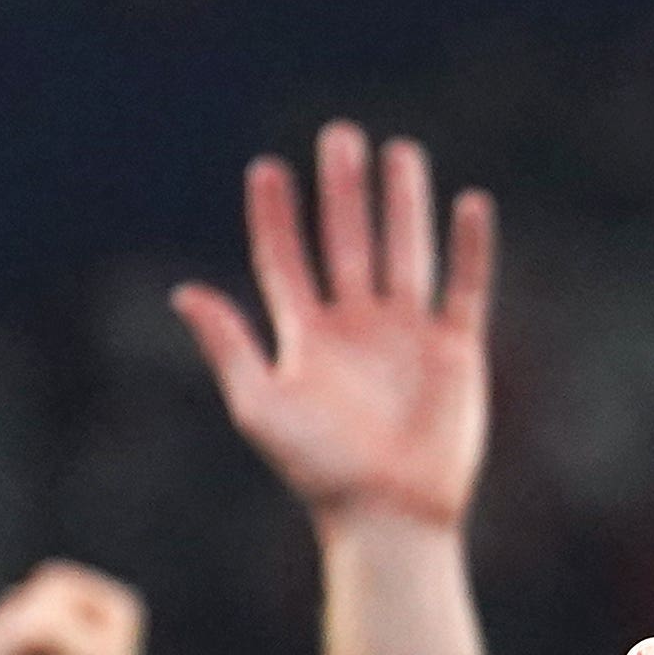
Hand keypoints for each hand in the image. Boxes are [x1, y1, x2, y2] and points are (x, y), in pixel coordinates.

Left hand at [169, 122, 496, 531]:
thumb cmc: (320, 472)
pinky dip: (469, 249)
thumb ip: (229, 346)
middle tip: (340, 137)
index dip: (276, 217)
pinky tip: (468, 206)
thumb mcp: (260, 406)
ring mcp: (408, 335)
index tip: (267, 170)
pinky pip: (465, 289)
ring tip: (400, 151)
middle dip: (343, 191)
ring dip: (402, 203)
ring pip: (404, 252)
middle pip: (347, 242)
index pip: (286, 261)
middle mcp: (356, 326)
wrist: (391, 517)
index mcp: (306, 336)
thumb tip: (184, 292)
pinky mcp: (456, 352)